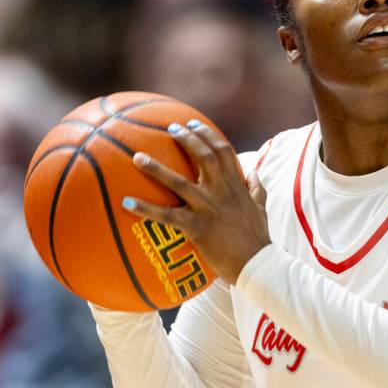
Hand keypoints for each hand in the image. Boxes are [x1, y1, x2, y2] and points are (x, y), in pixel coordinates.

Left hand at [122, 120, 270, 284]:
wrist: (257, 263)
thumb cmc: (258, 238)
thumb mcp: (261, 207)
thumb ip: (256, 188)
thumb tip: (253, 172)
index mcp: (236, 185)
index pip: (223, 150)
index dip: (207, 134)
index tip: (192, 123)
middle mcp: (222, 192)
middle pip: (203, 156)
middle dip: (186, 139)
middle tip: (169, 129)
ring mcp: (208, 208)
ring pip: (179, 182)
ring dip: (156, 168)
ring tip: (136, 157)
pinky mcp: (197, 228)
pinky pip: (167, 216)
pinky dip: (145, 209)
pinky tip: (126, 202)